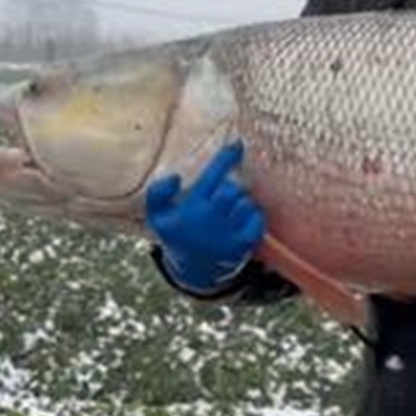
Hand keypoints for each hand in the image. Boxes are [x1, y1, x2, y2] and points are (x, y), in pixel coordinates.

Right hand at [145, 141, 265, 292]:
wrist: (195, 271)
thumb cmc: (178, 235)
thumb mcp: (158, 217)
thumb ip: (158, 194)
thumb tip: (174, 176)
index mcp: (193, 208)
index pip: (213, 176)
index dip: (226, 158)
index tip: (237, 144)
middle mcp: (213, 219)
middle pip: (233, 189)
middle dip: (230, 186)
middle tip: (223, 193)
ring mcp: (230, 232)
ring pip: (245, 202)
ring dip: (240, 200)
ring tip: (228, 209)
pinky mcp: (245, 243)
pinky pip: (256, 217)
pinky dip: (252, 213)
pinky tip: (240, 218)